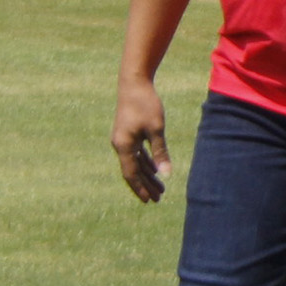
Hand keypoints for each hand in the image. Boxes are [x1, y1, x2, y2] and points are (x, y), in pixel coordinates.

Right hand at [113, 75, 170, 202]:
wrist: (134, 84)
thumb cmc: (146, 105)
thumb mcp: (156, 129)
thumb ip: (160, 152)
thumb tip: (166, 174)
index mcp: (124, 146)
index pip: (131, 174)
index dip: (140, 188)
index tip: (149, 200)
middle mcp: (120, 145)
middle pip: (133, 171)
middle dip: (146, 186)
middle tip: (158, 199)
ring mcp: (123, 139)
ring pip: (135, 163)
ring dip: (147, 175)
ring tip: (160, 188)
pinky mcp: (128, 133)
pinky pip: (136, 154)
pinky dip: (145, 163)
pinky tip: (155, 170)